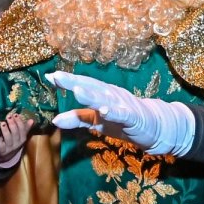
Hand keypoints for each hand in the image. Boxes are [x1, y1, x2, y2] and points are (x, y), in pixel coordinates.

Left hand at [0, 112, 31, 161]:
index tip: (15, 114)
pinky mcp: (2, 150)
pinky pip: (1, 146)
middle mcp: (17, 143)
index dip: (19, 121)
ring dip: (5, 130)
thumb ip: (25, 127)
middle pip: (15, 133)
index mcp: (23, 138)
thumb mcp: (21, 136)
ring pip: (8, 138)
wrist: (7, 155)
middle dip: (12, 124)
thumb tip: (32, 120)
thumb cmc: (14, 141)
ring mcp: (9, 147)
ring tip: (2, 123)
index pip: (22, 129)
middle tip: (8, 116)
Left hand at [47, 71, 194, 155]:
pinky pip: (123, 114)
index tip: (49, 77)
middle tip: (57, 76)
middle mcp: (111, 95)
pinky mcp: (134, 118)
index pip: (82, 84)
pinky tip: (105, 110)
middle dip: (74, 81)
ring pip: (106, 99)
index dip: (67, 81)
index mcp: (102, 93)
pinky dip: (114, 112)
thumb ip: (77, 119)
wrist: (154, 127)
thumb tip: (54, 120)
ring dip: (92, 95)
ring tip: (77, 90)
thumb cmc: (123, 121)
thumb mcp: (97, 122)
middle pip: (91, 87)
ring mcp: (123, 105)